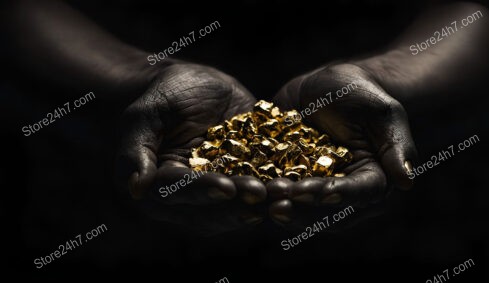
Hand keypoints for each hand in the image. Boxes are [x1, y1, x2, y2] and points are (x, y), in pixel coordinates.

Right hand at [116, 63, 266, 235]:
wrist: (192, 84)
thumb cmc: (162, 95)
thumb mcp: (144, 114)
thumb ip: (136, 149)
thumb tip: (135, 188)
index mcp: (160, 185)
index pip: (179, 193)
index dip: (202, 192)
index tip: (225, 188)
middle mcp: (189, 195)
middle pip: (211, 208)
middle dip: (236, 204)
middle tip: (260, 196)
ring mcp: (217, 187)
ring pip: (236, 204)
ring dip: (260, 201)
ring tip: (282, 194)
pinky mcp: (241, 176)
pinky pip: (258, 186)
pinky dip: (274, 187)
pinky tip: (294, 184)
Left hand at [268, 63, 416, 230]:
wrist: (329, 83)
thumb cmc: (363, 94)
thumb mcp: (382, 113)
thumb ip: (395, 147)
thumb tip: (407, 182)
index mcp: (369, 180)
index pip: (357, 194)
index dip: (338, 195)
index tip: (319, 193)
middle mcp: (341, 191)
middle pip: (324, 211)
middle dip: (302, 209)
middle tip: (280, 205)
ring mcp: (312, 186)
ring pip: (297, 206)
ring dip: (279, 205)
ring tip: (261, 199)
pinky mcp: (288, 176)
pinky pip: (275, 187)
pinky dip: (261, 190)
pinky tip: (243, 187)